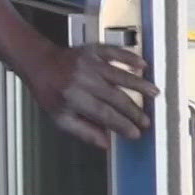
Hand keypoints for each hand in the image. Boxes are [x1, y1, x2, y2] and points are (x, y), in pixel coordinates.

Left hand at [22, 42, 157, 149]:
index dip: (122, 125)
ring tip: (155, 94)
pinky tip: (144, 65)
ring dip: (140, 85)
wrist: (39, 62)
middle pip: (115, 97)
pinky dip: (130, 58)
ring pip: (120, 75)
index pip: (104, 114)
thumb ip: (83, 131)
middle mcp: (83, 80)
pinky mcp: (93, 50)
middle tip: (147, 121)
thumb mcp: (60, 116)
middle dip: (134, 111)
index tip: (136, 134)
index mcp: (73, 98)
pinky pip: (114, 52)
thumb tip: (107, 144)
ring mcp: (89, 63)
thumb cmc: (51, 92)